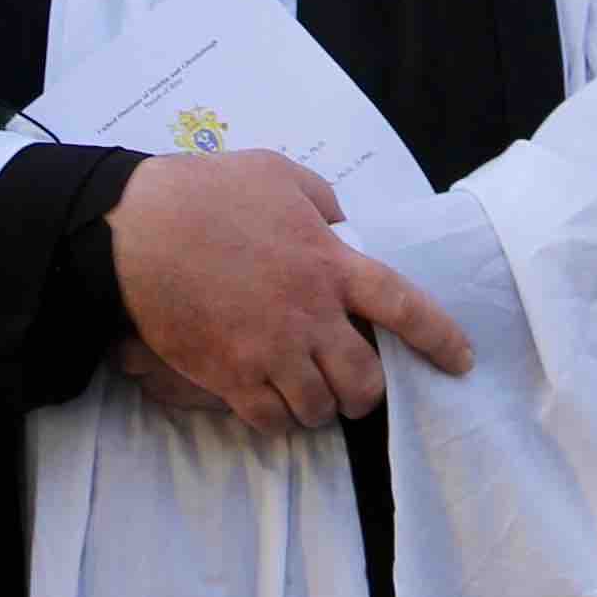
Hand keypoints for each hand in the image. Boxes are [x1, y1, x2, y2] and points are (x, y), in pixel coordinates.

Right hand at [103, 151, 472, 437]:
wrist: (135, 231)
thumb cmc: (205, 194)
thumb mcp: (275, 174)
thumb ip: (321, 200)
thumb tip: (342, 224)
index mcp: (329, 263)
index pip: (405, 307)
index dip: (440, 338)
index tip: (460, 360)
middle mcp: (310, 315)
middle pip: (364, 380)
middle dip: (365, 390)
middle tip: (352, 384)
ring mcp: (270, 351)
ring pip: (320, 408)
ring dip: (320, 407)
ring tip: (308, 396)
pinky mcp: (230, 377)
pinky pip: (271, 421)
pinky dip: (278, 420)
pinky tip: (270, 405)